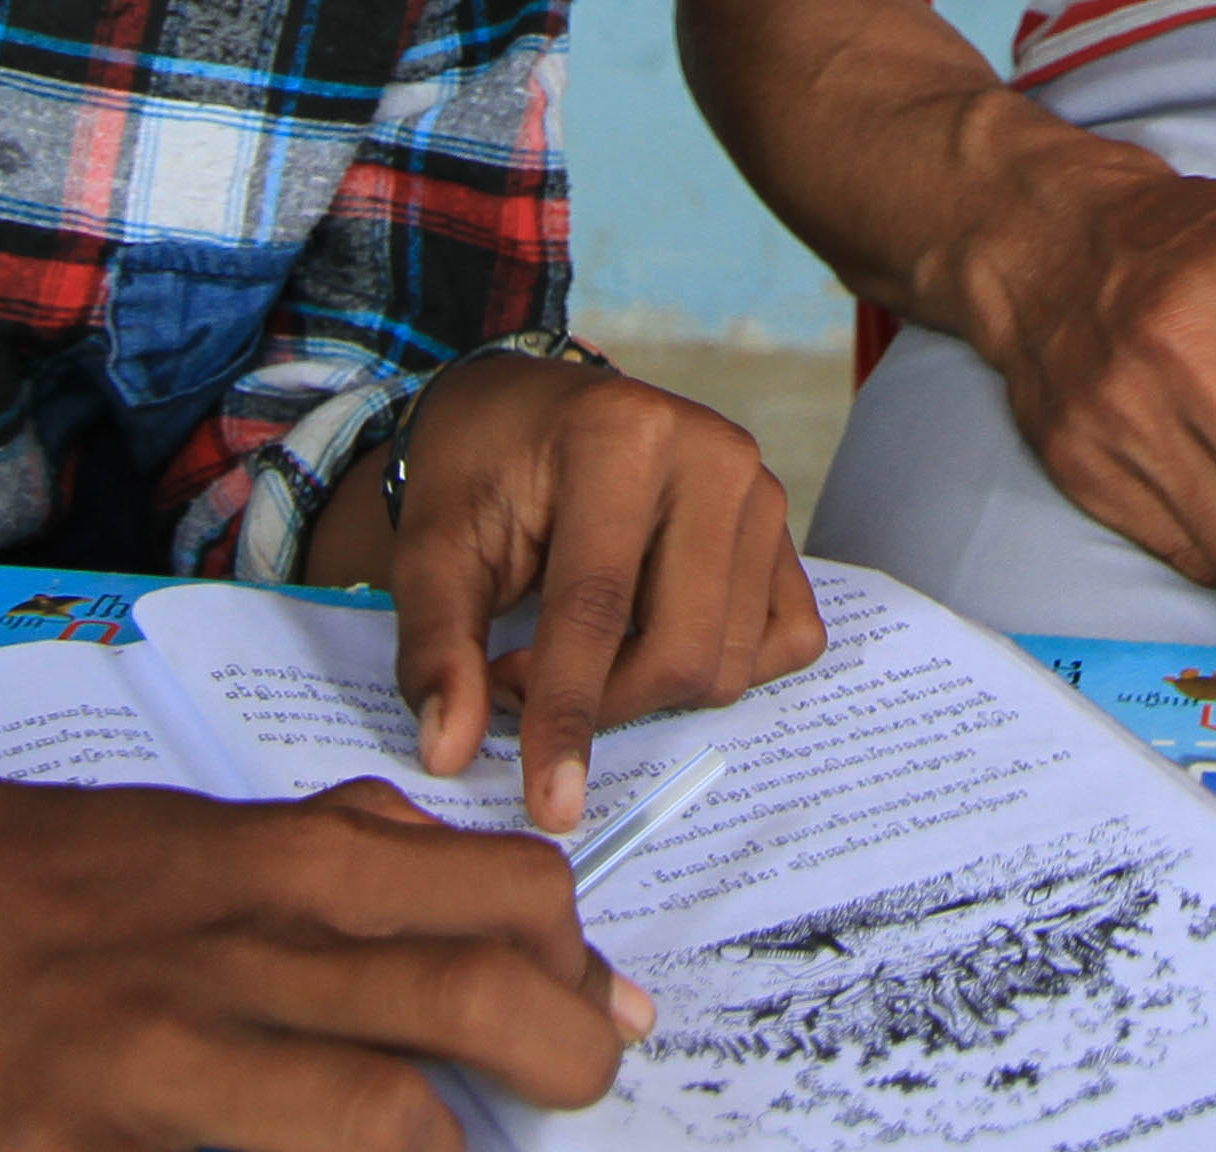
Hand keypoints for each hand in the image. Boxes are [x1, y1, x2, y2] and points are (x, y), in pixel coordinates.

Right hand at [0, 760, 641, 1151]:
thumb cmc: (35, 871)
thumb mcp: (196, 824)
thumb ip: (326, 839)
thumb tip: (452, 854)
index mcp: (278, 868)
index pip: (498, 896)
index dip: (577, 962)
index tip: (605, 1016)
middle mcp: (240, 959)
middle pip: (471, 1004)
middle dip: (564, 1064)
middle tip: (583, 1093)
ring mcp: (155, 1064)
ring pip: (374, 1121)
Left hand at [383, 353, 830, 831]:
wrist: (527, 413)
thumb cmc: (479, 474)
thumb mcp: (430, 549)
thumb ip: (438, 647)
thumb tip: (450, 753)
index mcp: (621, 434)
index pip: (597, 608)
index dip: (565, 715)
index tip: (548, 804)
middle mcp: (713, 454)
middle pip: (683, 650)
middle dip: (603, 705)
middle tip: (520, 682)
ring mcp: (762, 490)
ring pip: (729, 663)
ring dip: (647, 690)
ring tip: (575, 651)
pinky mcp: (785, 532)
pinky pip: (783, 642)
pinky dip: (717, 666)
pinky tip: (650, 639)